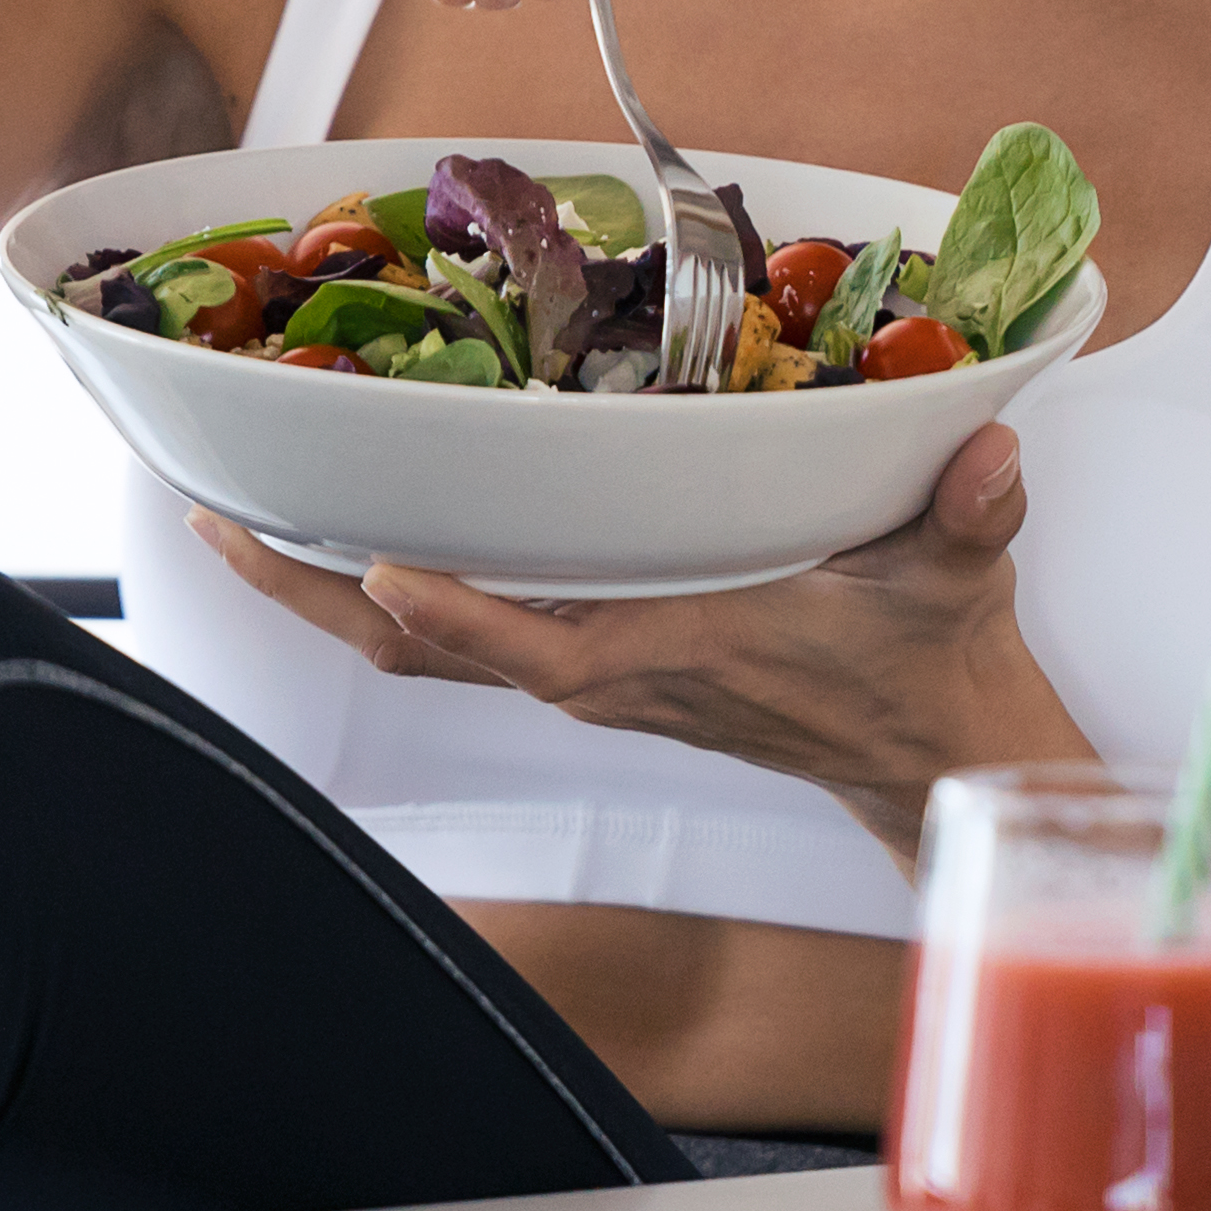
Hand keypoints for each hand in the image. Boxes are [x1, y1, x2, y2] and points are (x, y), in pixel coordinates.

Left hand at [188, 425, 1091, 853]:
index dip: (462, 614)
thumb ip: (973, 515)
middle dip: (319, 595)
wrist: (929, 751)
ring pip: (427, 650)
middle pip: (432, 653)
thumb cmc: (930, 662)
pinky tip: (337, 540)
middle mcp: (612, 674)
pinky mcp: (590, 664)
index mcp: (683, 652)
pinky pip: (459, 640)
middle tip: (220, 524)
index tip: (377, 562)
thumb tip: (991, 459)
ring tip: (236, 526)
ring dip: (327, 595)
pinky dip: (387, 595)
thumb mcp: (961, 575)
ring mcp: (591, 674)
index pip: (550, 649)